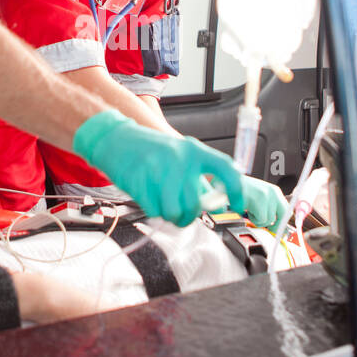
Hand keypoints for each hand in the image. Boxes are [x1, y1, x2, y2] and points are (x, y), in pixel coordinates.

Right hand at [72, 111, 246, 226]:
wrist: (117, 140)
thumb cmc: (152, 151)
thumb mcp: (180, 154)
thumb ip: (198, 176)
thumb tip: (217, 204)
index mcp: (193, 150)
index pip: (226, 169)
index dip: (237, 190)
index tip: (239, 206)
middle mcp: (179, 159)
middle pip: (195, 205)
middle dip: (189, 215)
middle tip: (183, 211)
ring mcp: (158, 171)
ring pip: (175, 212)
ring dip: (171, 215)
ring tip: (165, 204)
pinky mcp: (140, 183)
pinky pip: (155, 212)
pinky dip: (154, 210)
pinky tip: (150, 198)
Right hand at [241, 175, 287, 230]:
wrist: (230, 181)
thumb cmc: (241, 190)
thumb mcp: (259, 197)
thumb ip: (269, 208)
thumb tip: (274, 222)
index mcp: (274, 191)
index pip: (287, 210)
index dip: (282, 221)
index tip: (278, 229)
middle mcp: (273, 193)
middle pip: (283, 215)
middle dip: (275, 225)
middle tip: (268, 228)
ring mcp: (267, 196)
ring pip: (269, 220)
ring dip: (258, 220)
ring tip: (250, 211)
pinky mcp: (260, 201)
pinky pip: (260, 219)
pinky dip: (252, 218)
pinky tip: (247, 210)